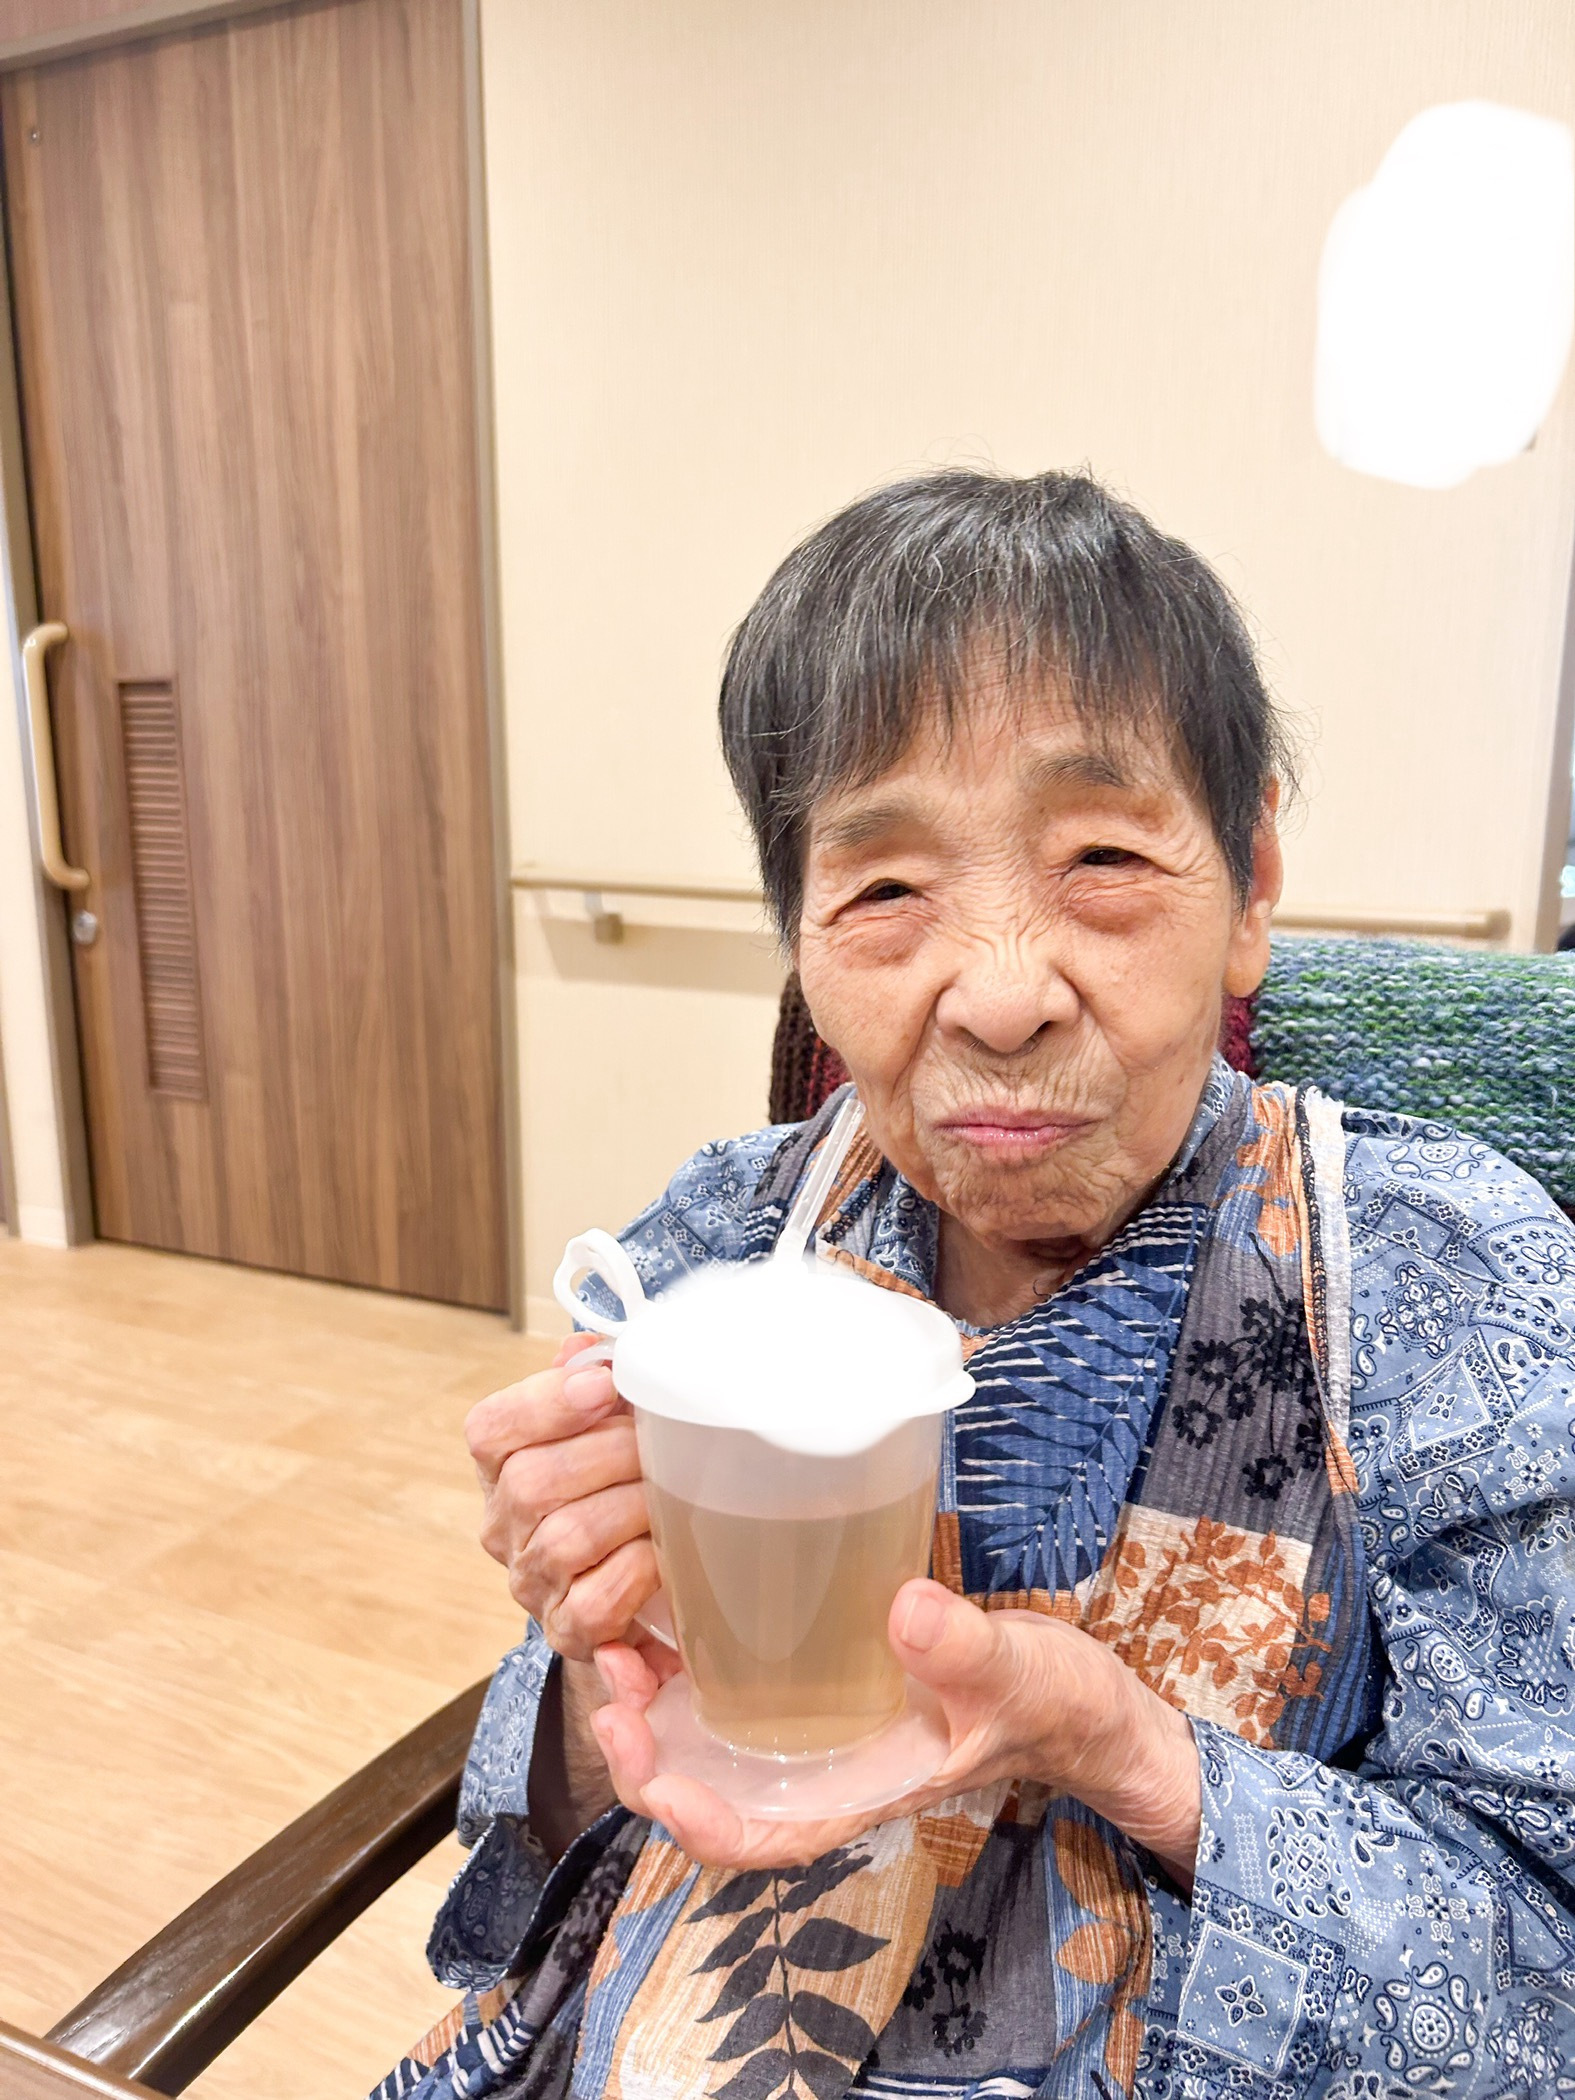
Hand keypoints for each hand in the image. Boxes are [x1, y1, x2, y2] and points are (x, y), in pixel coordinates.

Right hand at [465, 1334, 660, 1659]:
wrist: (629, 1598)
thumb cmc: (616, 1495)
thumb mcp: (603, 1433)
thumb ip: (591, 1385)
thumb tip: (588, 1348)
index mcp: (503, 1468)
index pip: (490, 1429)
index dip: (543, 1403)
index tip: (604, 1386)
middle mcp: (506, 1527)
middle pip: (531, 1482)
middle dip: (609, 1454)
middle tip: (657, 1445)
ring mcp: (534, 1582)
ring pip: (565, 1539)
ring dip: (631, 1511)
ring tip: (669, 1498)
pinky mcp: (568, 1632)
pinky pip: (593, 1605)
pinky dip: (634, 1576)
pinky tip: (661, 1559)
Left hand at [590, 1578, 1199, 1882]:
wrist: (1074, 1694)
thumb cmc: (1052, 1703)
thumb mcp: (1018, 1675)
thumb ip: (965, 1652)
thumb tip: (905, 1611)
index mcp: (862, 1794)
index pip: (764, 1839)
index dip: (700, 1824)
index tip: (660, 1781)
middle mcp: (823, 1774)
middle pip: (709, 1794)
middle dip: (647, 1758)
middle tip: (616, 1687)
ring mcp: (816, 1735)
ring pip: (707, 1745)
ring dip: (652, 1713)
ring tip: (618, 1647)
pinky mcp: (819, 1688)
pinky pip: (733, 1694)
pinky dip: (688, 1669)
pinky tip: (667, 1615)